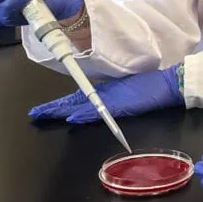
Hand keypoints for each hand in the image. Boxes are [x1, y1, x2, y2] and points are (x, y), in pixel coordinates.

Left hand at [28, 66, 182, 123]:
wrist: (167, 84)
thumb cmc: (149, 88)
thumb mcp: (125, 94)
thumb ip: (107, 100)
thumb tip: (87, 109)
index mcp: (103, 93)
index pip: (76, 99)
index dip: (59, 104)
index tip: (43, 110)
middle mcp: (103, 95)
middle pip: (73, 102)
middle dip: (54, 108)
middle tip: (35, 113)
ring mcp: (110, 99)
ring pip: (80, 105)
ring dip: (62, 110)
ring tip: (44, 114)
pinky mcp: (119, 104)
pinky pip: (97, 110)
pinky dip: (84, 114)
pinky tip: (72, 117)